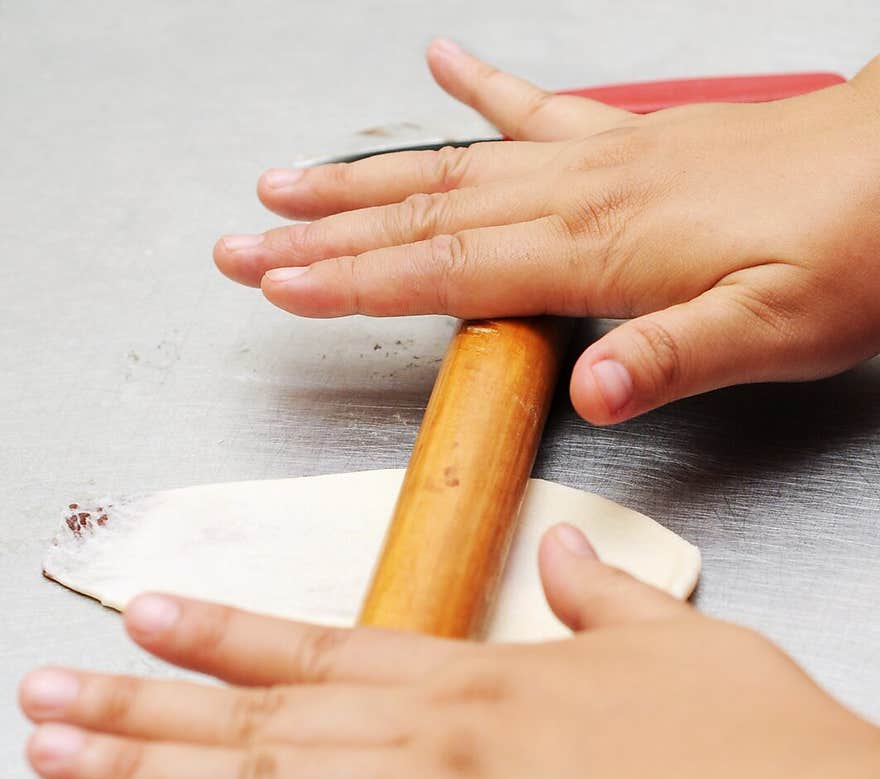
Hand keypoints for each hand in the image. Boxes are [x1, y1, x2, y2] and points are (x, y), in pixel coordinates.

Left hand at [18, 526, 872, 778]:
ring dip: (143, 769)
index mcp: (483, 680)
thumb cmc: (747, 750)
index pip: (325, 646)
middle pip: (258, 715)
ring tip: (55, 751)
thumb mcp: (682, 644)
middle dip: (142, 700)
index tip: (154, 611)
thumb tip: (569, 552)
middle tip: (49, 686)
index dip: (229, 633)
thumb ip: (608, 600)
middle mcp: (433, 737)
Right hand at [213, 40, 879, 423]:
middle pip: (428, 216)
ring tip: (290, 179)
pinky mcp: (636, 148)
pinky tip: (443, 70)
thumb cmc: (853, 251)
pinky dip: (483, 95)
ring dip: (367, 178)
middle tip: (243, 241)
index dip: (353, 282)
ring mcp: (607, 163)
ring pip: (460, 167)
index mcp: (601, 249)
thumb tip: (590, 392)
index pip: (448, 271)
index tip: (278, 286)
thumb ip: (673, 357)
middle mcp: (587, 195)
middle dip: (324, 234)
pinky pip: (541, 113)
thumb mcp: (775, 331)